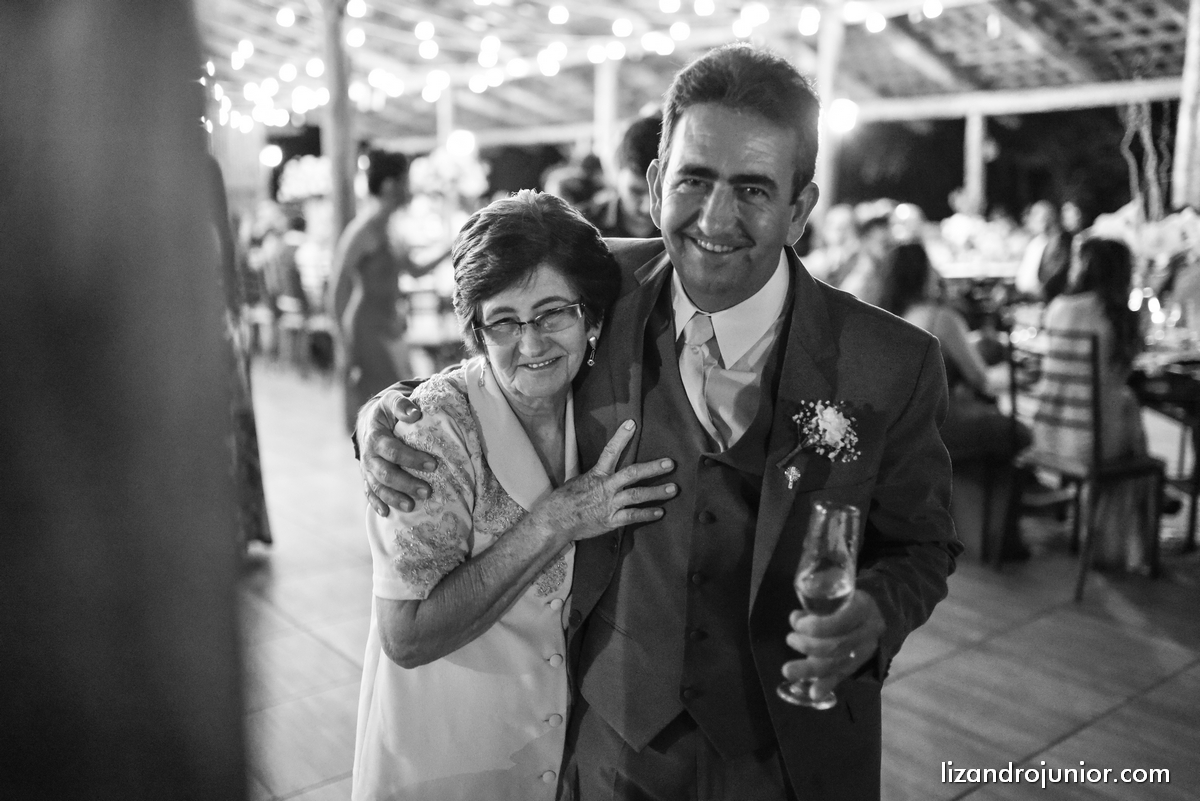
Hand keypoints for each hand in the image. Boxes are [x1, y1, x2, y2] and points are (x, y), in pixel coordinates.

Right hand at [359, 389, 434, 515]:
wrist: (368, 421)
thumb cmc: (386, 413)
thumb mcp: (391, 401)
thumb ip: (402, 404)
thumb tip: (416, 414)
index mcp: (375, 436)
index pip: (393, 450)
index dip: (412, 459)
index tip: (433, 464)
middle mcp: (368, 455)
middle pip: (385, 473)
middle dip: (406, 484)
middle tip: (427, 491)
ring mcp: (366, 468)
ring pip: (378, 487)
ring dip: (394, 498)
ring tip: (411, 506)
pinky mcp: (366, 477)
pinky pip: (369, 492)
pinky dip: (377, 504)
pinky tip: (387, 513)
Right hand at [533, 420, 676, 540]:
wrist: (555, 522)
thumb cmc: (565, 500)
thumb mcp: (578, 480)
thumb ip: (595, 475)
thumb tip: (605, 468)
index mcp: (596, 474)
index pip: (610, 451)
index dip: (621, 437)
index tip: (632, 424)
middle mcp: (605, 487)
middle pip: (632, 474)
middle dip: (652, 468)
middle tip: (670, 463)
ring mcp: (609, 504)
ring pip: (637, 496)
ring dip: (656, 492)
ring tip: (673, 488)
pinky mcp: (611, 520)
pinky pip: (632, 516)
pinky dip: (647, 514)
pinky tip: (660, 512)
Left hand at [780, 590, 884, 703]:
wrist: (872, 616)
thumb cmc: (847, 602)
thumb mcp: (840, 594)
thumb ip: (818, 604)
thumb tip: (796, 617)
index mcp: (863, 609)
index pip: (842, 621)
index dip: (817, 625)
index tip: (797, 621)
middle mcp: (867, 633)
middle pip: (838, 646)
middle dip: (808, 645)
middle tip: (790, 638)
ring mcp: (863, 652)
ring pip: (837, 664)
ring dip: (809, 668)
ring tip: (788, 670)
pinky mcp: (855, 666)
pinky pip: (841, 677)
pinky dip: (826, 686)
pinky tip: (814, 694)